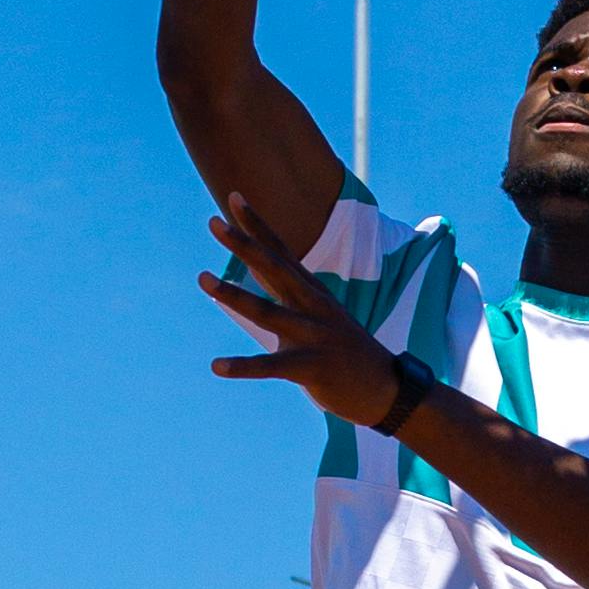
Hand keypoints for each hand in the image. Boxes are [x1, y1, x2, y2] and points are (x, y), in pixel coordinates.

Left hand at [199, 201, 400, 428]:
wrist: (385, 390)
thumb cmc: (345, 352)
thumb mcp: (318, 314)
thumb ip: (287, 293)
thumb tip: (258, 271)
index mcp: (311, 293)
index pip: (280, 251)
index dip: (257, 225)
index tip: (233, 198)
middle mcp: (312, 306)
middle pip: (274, 269)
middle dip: (243, 245)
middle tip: (213, 222)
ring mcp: (313, 336)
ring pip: (267, 312)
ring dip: (233, 294)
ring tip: (203, 278)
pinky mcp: (312, 368)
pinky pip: (272, 367)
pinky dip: (243, 366)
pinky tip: (217, 366)